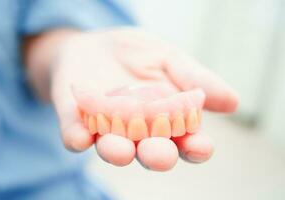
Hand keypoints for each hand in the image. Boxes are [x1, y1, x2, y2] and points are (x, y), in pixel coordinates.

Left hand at [51, 28, 238, 170]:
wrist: (94, 45)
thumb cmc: (136, 55)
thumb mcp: (168, 58)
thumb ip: (194, 79)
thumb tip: (233, 102)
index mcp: (165, 119)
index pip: (184, 140)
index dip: (195, 147)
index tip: (201, 146)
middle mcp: (137, 130)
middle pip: (150, 151)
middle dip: (156, 156)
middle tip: (160, 154)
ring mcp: (105, 127)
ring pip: (114, 148)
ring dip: (117, 152)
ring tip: (120, 150)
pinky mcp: (76, 119)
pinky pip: (75, 134)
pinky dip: (77, 137)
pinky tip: (79, 138)